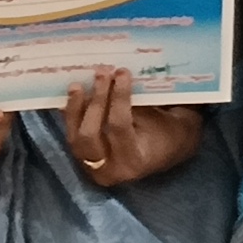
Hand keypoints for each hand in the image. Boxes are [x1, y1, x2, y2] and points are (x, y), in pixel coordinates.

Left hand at [58, 66, 198, 188]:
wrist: (166, 154)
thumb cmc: (172, 133)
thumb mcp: (165, 118)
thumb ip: (140, 103)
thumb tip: (117, 77)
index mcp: (134, 160)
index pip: (119, 126)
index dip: (118, 97)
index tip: (121, 72)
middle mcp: (110, 170)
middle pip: (90, 135)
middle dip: (95, 101)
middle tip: (102, 73)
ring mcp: (94, 169)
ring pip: (75, 138)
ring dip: (75, 109)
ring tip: (78, 85)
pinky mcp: (84, 161)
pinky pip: (72, 137)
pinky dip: (71, 116)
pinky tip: (73, 96)